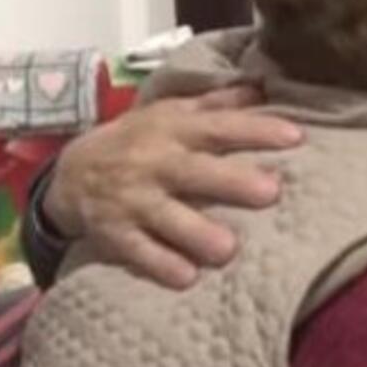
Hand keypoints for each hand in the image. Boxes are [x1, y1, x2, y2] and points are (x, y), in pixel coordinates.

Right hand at [44, 85, 302, 288]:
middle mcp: (154, 162)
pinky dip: (159, 265)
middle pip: (195, 171)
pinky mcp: (115, 233)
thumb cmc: (139, 140)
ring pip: (167, 217)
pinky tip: (186, 278)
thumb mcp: (171, 113)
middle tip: (271, 193)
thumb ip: (217, 104)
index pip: (220, 127)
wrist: (70, 173)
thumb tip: (263, 88)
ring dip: (197, 233)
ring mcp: (133, 200)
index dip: (256, 130)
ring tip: (228, 249)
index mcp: (174, 129)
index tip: (296, 137)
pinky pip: (137, 251)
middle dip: (232, 182)